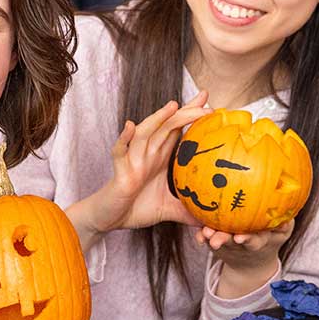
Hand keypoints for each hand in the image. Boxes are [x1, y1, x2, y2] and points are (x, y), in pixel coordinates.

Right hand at [68, 95, 212, 238]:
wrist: (109, 219)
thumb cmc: (135, 208)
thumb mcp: (168, 209)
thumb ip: (187, 210)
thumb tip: (209, 220)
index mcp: (159, 157)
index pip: (177, 130)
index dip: (191, 115)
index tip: (209, 102)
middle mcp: (147, 154)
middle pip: (167, 126)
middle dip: (185, 112)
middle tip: (204, 99)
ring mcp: (133, 160)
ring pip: (145, 133)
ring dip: (158, 118)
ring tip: (174, 106)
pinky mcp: (120, 172)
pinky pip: (120, 152)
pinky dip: (124, 139)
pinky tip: (130, 126)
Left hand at [199, 219, 295, 295]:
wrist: (253, 263)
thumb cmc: (270, 236)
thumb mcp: (283, 232)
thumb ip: (285, 225)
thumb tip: (286, 217)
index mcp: (262, 240)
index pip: (257, 240)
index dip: (249, 239)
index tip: (240, 237)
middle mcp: (246, 244)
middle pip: (238, 243)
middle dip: (229, 240)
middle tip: (220, 239)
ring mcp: (231, 245)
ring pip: (223, 242)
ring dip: (215, 238)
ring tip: (206, 234)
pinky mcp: (219, 244)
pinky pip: (209, 241)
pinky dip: (204, 238)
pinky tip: (199, 235)